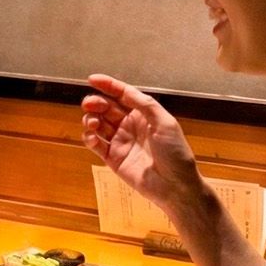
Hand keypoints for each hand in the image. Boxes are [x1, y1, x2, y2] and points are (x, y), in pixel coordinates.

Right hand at [81, 73, 203, 213]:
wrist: (176, 186)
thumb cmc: (175, 153)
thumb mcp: (165, 123)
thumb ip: (145, 104)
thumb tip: (125, 90)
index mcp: (144, 115)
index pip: (123, 95)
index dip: (108, 85)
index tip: (92, 79)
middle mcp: (130, 126)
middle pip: (107, 108)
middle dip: (96, 103)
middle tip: (89, 105)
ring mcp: (120, 142)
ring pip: (98, 124)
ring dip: (91, 119)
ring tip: (92, 123)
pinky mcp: (112, 158)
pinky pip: (96, 144)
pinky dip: (89, 138)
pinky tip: (92, 137)